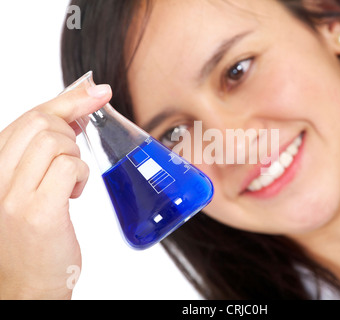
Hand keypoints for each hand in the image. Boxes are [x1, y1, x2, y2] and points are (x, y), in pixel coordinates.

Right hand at [0, 83, 111, 298]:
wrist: (26, 287)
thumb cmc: (35, 238)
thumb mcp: (32, 186)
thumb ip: (45, 151)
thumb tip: (78, 112)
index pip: (30, 116)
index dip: (68, 99)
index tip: (97, 92)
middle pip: (42, 122)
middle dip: (71, 130)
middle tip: (75, 155)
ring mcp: (12, 193)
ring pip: (55, 141)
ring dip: (74, 157)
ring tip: (68, 184)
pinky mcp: (36, 211)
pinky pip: (67, 166)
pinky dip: (79, 174)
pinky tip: (72, 194)